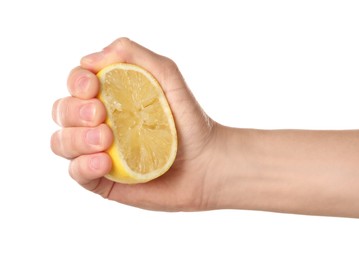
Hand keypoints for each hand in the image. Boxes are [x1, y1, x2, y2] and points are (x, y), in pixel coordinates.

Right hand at [51, 38, 219, 210]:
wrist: (207, 163)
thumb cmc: (189, 120)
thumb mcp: (167, 76)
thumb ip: (134, 55)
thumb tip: (88, 59)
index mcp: (110, 97)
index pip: (76, 84)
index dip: (76, 81)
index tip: (93, 86)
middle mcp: (99, 123)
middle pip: (62, 111)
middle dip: (75, 111)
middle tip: (102, 115)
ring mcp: (98, 152)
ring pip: (61, 141)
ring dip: (76, 138)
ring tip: (106, 139)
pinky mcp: (103, 180)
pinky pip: (76, 173)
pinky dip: (83, 165)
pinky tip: (105, 162)